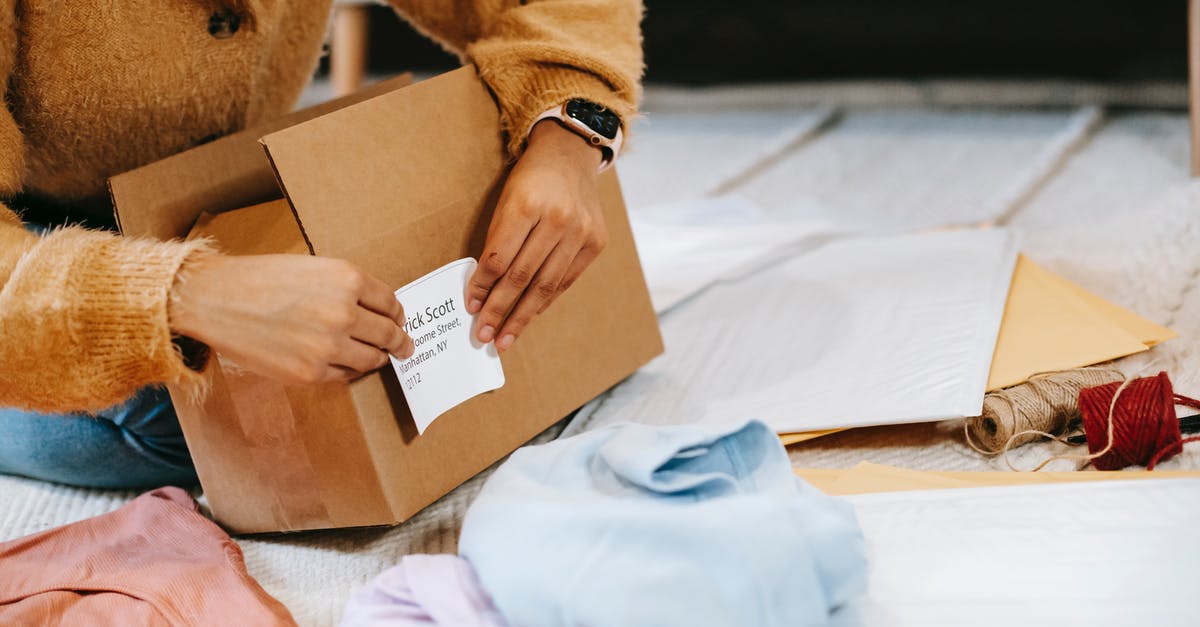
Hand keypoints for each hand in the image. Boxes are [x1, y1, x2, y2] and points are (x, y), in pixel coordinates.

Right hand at [169, 254, 414, 384]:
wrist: (215, 299)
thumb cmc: (260, 278)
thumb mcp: (313, 267)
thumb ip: (346, 287)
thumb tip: (376, 309)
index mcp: (347, 279)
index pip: (391, 303)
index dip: (398, 314)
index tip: (400, 320)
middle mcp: (344, 313)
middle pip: (389, 334)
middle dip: (399, 341)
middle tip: (404, 346)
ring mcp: (328, 346)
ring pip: (372, 359)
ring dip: (378, 358)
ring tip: (380, 357)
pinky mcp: (310, 373)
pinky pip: (345, 376)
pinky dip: (350, 371)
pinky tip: (347, 364)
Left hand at [465, 120, 607, 352]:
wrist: (571, 155)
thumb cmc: (530, 179)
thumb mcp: (505, 200)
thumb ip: (497, 242)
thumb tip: (483, 290)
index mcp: (527, 204)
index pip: (499, 258)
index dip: (483, 288)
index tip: (471, 309)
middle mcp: (558, 219)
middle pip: (523, 277)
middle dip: (500, 311)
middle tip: (485, 336)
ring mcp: (581, 232)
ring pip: (546, 286)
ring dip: (523, 316)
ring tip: (505, 338)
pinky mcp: (596, 243)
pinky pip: (565, 281)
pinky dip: (545, 301)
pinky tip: (529, 316)